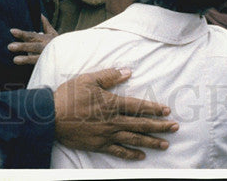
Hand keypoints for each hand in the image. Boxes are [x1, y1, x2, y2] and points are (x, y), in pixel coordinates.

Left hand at [8, 15, 57, 65]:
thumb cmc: (59, 43)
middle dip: (22, 46)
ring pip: (35, 57)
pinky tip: (25, 68)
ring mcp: (46, 57)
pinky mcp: (48, 65)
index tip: (12, 31)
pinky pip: (40, 66)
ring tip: (15, 60)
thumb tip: (40, 14)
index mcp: (45, 38)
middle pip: (32, 46)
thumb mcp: (53, 33)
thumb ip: (46, 25)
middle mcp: (45, 47)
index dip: (22, 33)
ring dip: (25, 59)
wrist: (71, 55)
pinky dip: (33, 66)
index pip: (31, 35)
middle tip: (9, 46)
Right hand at [54, 67, 176, 160]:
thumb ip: (109, 76)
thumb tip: (127, 71)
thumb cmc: (69, 96)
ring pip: (134, 139)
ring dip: (151, 141)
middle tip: (175, 128)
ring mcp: (107, 134)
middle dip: (160, 126)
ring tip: (165, 144)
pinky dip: (132, 154)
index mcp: (112, 103)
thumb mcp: (88, 79)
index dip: (154, 109)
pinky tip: (141, 155)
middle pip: (141, 124)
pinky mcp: (100, 145)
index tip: (167, 111)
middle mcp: (113, 120)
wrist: (52, 117)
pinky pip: (119, 151)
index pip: (138, 106)